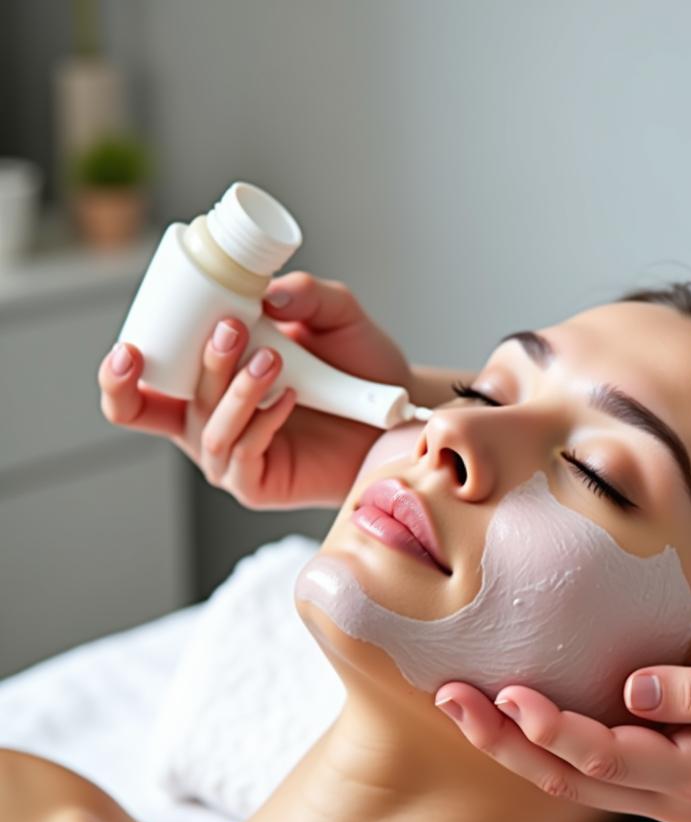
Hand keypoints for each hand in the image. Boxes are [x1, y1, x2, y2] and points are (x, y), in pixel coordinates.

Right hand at [98, 271, 413, 508]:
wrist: (396, 409)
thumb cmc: (356, 364)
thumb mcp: (334, 314)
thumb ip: (305, 294)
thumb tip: (266, 292)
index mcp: (203, 383)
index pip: (140, 388)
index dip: (119, 376)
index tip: (129, 347)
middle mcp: (207, 421)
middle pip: (158, 407)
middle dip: (182, 370)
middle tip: (228, 330)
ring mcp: (230, 456)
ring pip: (209, 428)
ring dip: (236, 390)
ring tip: (274, 358)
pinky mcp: (258, 483)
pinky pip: (244, 454)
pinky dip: (262, 422)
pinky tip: (289, 396)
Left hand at [433, 641, 690, 821]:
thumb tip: (636, 689)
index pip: (610, 758)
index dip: (555, 728)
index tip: (510, 692)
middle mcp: (676, 803)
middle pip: (573, 781)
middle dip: (508, 742)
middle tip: (452, 698)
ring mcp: (665, 803)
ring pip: (573, 786)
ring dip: (515, 749)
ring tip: (463, 707)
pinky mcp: (658, 789)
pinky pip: (589, 779)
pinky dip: (544, 752)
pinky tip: (512, 723)